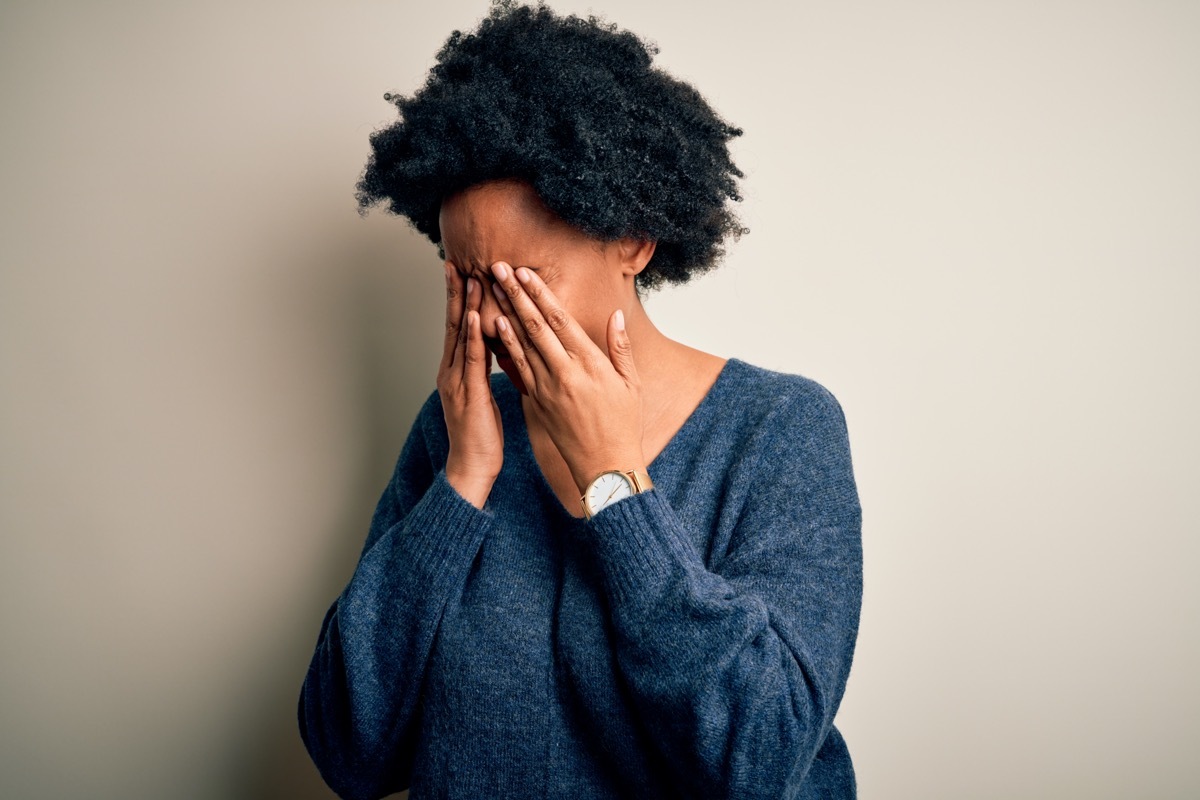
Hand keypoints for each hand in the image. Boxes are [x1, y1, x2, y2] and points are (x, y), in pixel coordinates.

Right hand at [438, 263, 502, 507]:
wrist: (472, 467)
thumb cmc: (482, 436)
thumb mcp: (484, 397)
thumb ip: (485, 371)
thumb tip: (496, 351)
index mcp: (457, 371)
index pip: (457, 327)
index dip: (458, 299)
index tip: (461, 272)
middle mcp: (451, 372)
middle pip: (452, 324)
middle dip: (453, 292)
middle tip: (454, 262)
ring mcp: (456, 381)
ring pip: (459, 336)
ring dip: (463, 304)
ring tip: (467, 277)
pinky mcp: (468, 393)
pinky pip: (471, 359)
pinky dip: (470, 334)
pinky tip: (471, 315)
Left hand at [488, 261, 644, 491]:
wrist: (604, 465)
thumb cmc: (623, 424)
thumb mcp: (631, 383)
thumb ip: (620, 347)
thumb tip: (615, 316)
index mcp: (590, 364)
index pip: (559, 320)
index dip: (539, 294)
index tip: (524, 273)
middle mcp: (565, 373)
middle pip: (534, 325)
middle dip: (514, 294)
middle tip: (497, 269)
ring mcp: (547, 388)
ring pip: (521, 343)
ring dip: (504, 313)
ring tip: (489, 290)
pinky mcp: (537, 401)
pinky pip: (517, 367)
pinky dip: (505, 345)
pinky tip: (494, 327)